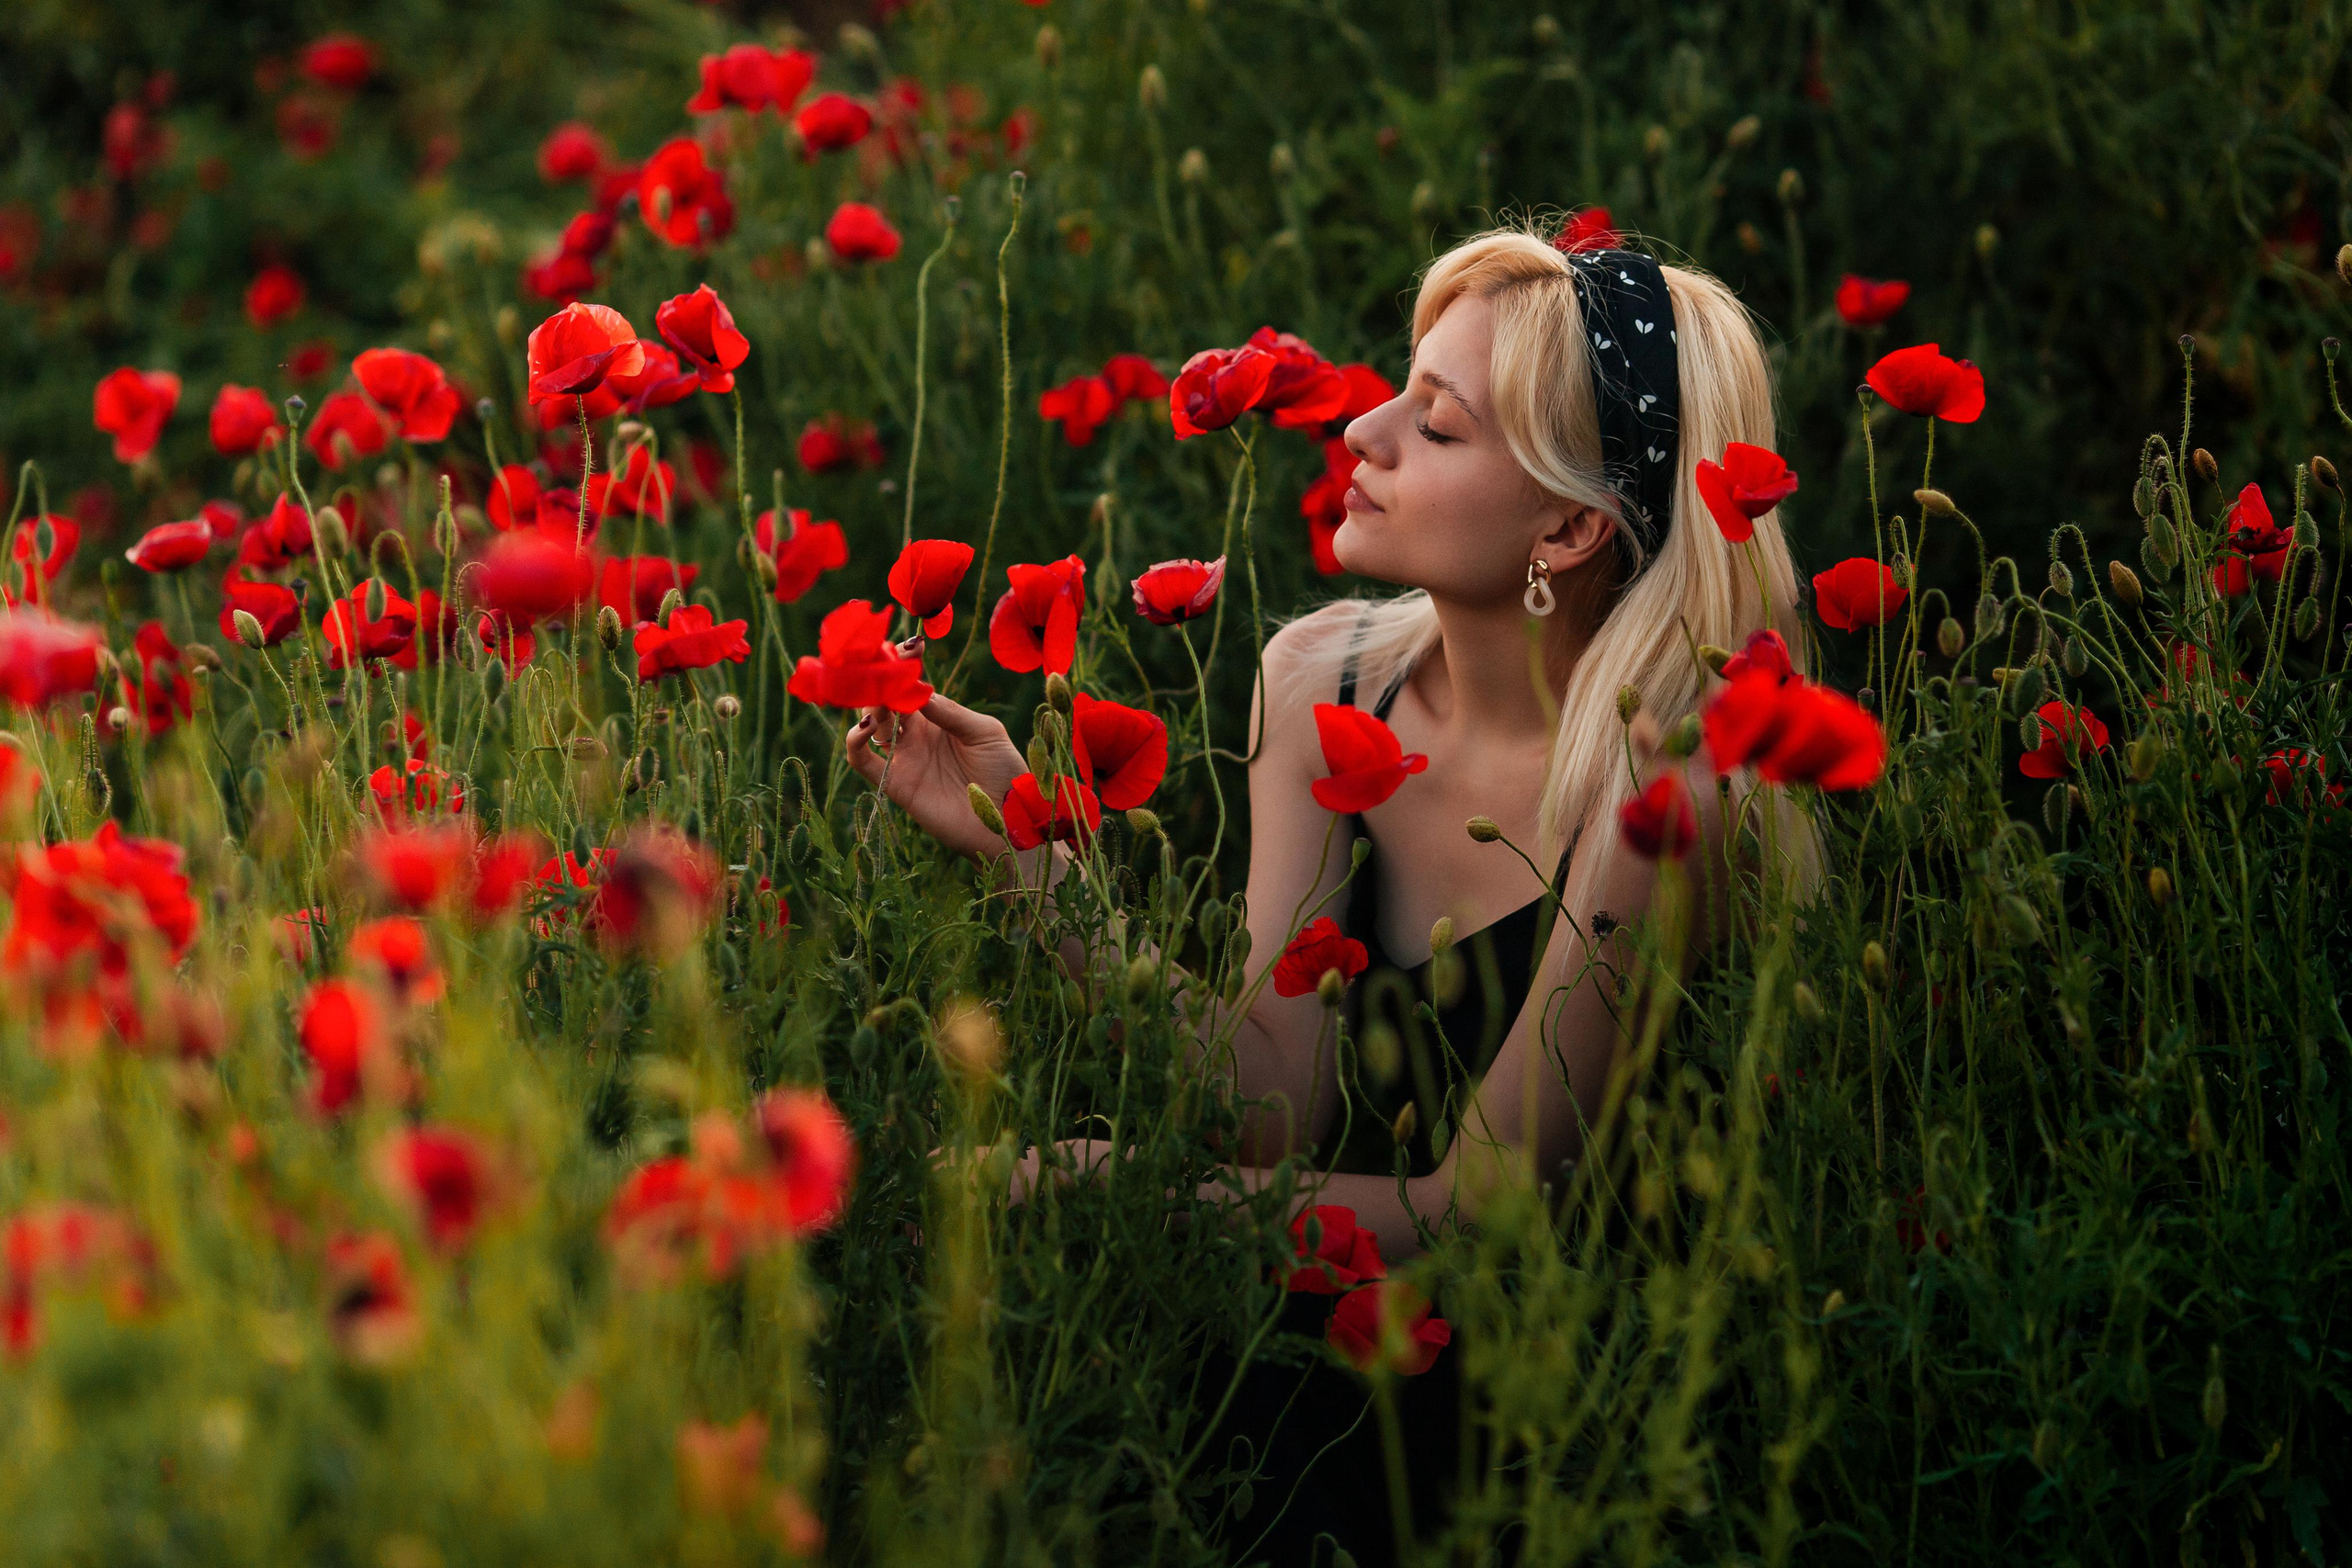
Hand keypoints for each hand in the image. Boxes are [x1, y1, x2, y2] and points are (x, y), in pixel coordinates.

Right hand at [844, 642, 1025, 860]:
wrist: (1008, 822)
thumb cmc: (1004, 773)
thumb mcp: (984, 733)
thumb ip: (950, 712)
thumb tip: (918, 690)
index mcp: (939, 717)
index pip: (913, 684)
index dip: (906, 663)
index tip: (909, 644)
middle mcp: (917, 735)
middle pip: (886, 699)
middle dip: (881, 677)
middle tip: (881, 659)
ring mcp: (904, 758)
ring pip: (871, 722)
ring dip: (869, 704)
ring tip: (880, 694)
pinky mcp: (895, 783)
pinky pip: (861, 760)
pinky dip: (854, 741)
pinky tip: (867, 727)